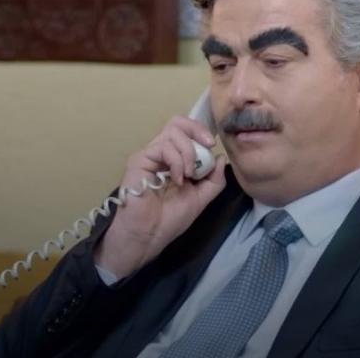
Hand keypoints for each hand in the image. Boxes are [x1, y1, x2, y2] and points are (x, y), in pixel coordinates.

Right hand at [94, 116, 226, 278]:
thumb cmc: (168, 220)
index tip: (212, 146)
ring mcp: (149, 156)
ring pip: (172, 132)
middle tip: (207, 146)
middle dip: (196, 130)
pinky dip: (177, 161)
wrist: (147, 236)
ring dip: (188, 153)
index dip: (200, 132)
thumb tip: (220, 157)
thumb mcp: (200, 199)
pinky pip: (163, 147)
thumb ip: (213, 180)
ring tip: (189, 176)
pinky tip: (178, 180)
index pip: (185, 131)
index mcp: (173, 160)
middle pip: (176, 123)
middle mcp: (160, 154)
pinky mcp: (139, 160)